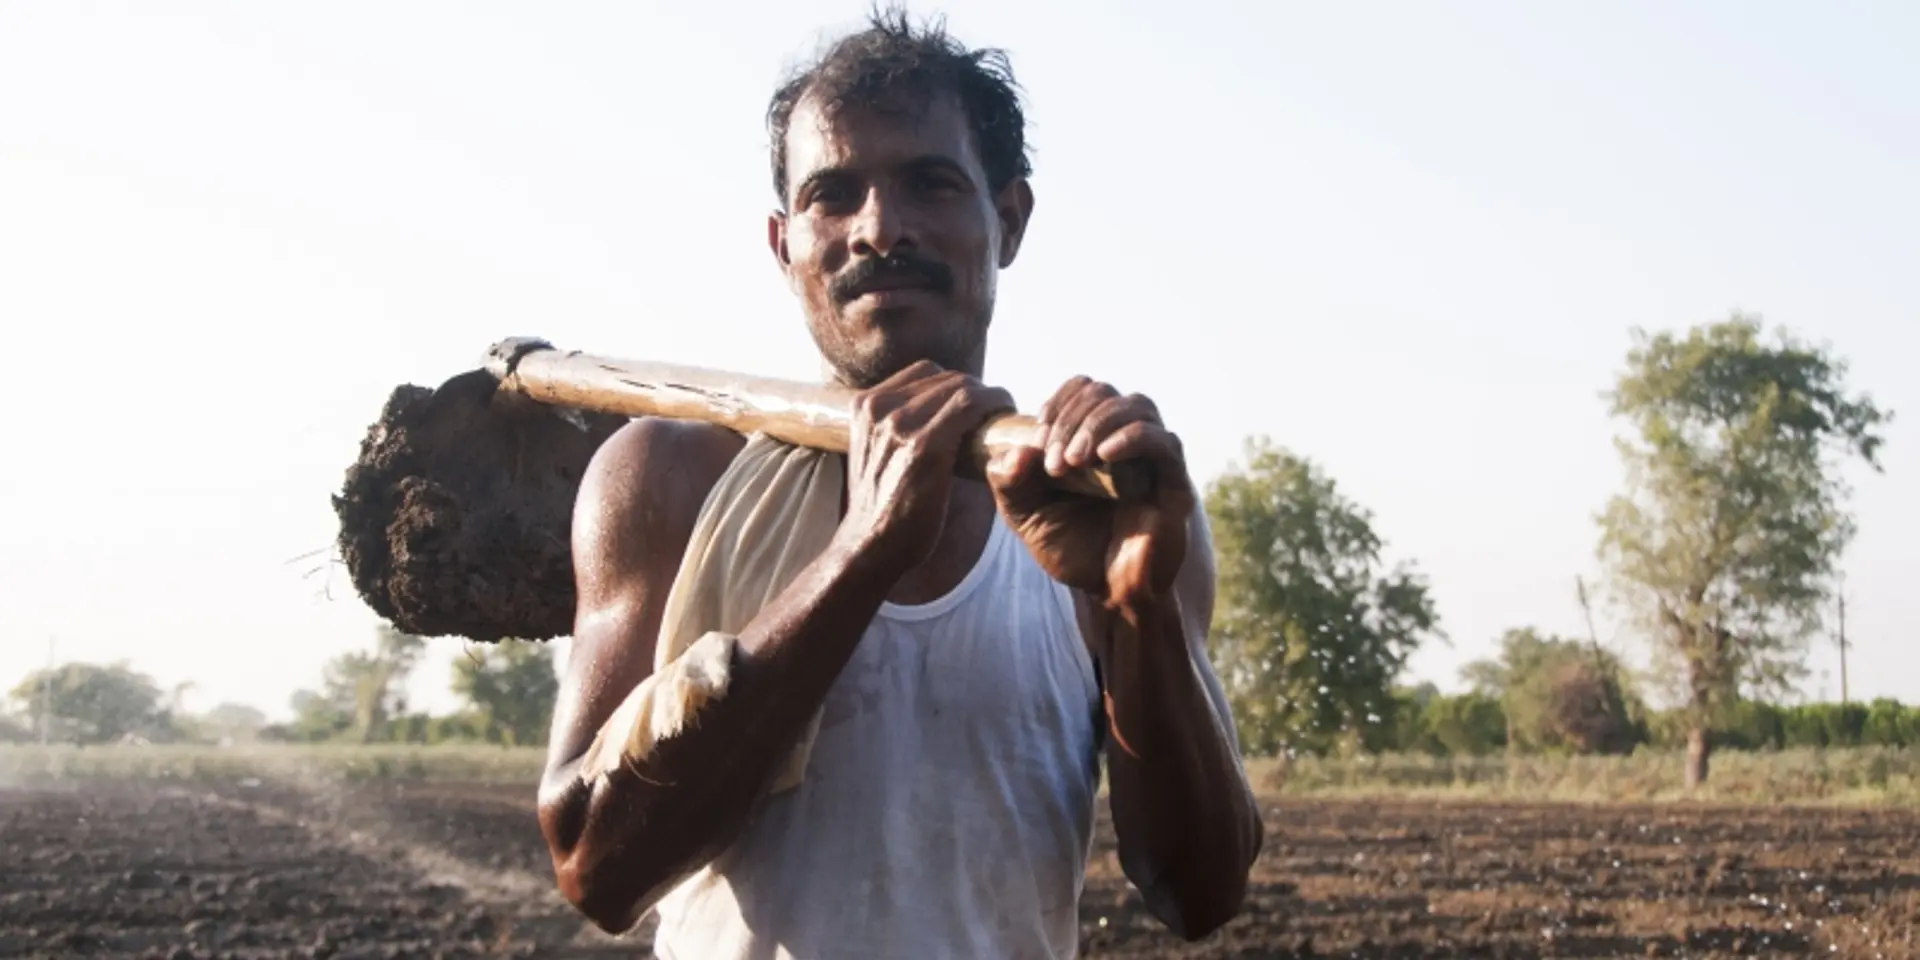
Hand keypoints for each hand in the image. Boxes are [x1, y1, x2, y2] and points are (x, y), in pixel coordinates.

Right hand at [843, 361, 1015, 568]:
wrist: (868, 548)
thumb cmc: (879, 508)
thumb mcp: (874, 453)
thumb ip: (893, 428)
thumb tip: (935, 415)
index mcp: (864, 404)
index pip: (924, 372)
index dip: (956, 383)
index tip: (974, 401)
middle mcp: (879, 407)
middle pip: (945, 377)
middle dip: (976, 389)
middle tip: (995, 410)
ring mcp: (901, 424)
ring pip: (961, 387)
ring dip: (990, 395)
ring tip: (1002, 413)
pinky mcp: (926, 445)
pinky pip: (971, 406)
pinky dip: (994, 404)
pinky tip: (1004, 415)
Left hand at [987, 377, 1196, 611]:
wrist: (1109, 593)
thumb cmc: (1073, 550)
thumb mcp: (1025, 516)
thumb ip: (1008, 482)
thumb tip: (1016, 451)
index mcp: (1092, 438)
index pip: (1083, 389)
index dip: (1058, 402)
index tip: (1038, 437)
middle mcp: (1125, 440)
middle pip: (1105, 392)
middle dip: (1071, 419)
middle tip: (1053, 462)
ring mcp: (1152, 459)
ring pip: (1136, 405)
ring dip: (1097, 423)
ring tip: (1074, 461)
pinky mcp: (1175, 482)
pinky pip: (1163, 442)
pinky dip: (1132, 438)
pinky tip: (1104, 456)